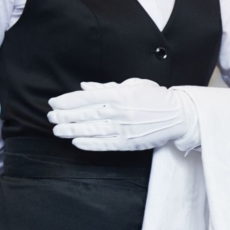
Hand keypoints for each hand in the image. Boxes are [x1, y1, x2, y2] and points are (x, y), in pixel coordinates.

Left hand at [47, 78, 196, 150]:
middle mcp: (120, 111)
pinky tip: (77, 142)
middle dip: (65, 116)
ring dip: (72, 131)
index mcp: (121, 94)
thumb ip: (108, 87)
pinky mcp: (129, 142)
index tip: (54, 103)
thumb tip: (85, 87)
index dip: (68, 101)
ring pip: (92, 130)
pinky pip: (105, 144)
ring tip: (58, 131)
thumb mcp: (133, 85)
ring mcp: (124, 128)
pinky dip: (90, 144)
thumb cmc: (156, 97)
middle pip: (86, 114)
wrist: (178, 114)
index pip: (87, 97)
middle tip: (51, 117)